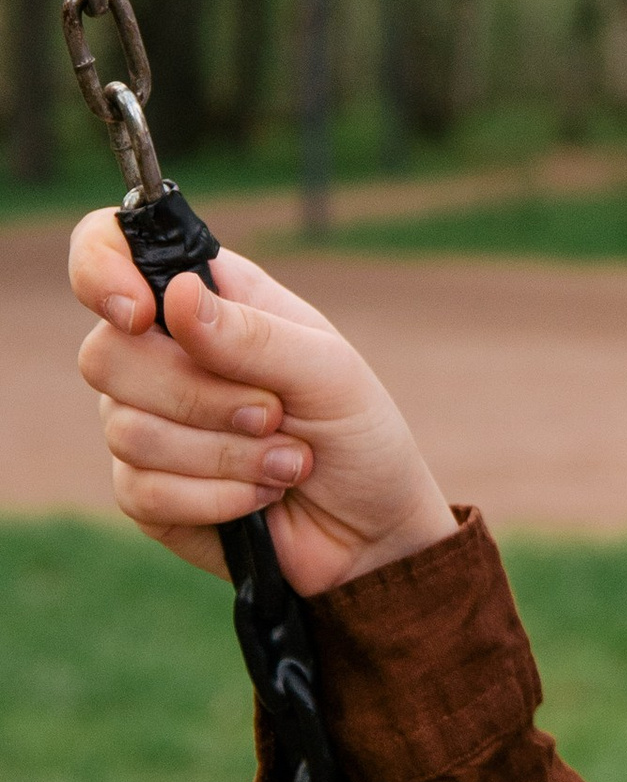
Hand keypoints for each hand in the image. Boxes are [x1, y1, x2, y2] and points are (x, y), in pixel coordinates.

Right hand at [69, 209, 456, 594]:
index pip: (109, 250)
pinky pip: (143, 490)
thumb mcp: (328, 371)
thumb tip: (178, 295)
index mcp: (206, 300)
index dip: (100, 270)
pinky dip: (218, 497)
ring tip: (289, 461)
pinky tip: (261, 495)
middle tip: (274, 414)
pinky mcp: (144, 493)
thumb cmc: (357, 433)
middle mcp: (162, 355)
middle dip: (200, 396)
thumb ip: (253, 334)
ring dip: (227, 454)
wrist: (372, 531)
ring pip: (127, 430)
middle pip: (105, 354)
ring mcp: (145, 424)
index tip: (141, 312)